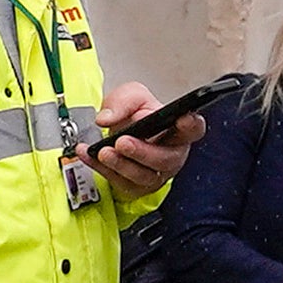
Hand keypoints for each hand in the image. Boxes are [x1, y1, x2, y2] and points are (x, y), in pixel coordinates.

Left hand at [80, 82, 204, 199]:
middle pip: (166, 159)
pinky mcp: (136, 186)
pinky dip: (101, 168)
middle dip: (143, 152)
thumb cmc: (135, 116)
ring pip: (143, 176)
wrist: (120, 132)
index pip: (193, 129)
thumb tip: (107, 118)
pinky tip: (89, 155)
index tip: (183, 119)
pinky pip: (119, 181)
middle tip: (123, 142)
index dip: (191, 126)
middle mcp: (172, 155)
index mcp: (178, 131)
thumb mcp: (130, 97)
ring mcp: (156, 174)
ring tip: (104, 151)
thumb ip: (122, 102)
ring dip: (121, 164)